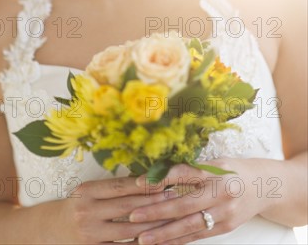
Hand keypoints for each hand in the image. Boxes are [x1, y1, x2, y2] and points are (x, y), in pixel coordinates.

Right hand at [59, 175, 176, 243]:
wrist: (51, 229)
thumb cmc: (76, 205)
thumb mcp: (88, 190)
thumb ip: (112, 187)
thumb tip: (146, 180)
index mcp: (87, 190)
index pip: (121, 186)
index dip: (144, 185)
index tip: (164, 181)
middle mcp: (87, 211)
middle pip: (127, 207)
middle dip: (153, 203)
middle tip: (175, 198)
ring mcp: (90, 234)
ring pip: (128, 232)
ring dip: (153, 227)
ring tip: (171, 220)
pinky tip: (155, 241)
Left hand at [128, 158, 277, 243]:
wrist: (264, 186)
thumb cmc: (232, 170)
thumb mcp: (213, 162)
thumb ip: (188, 168)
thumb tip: (155, 174)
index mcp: (215, 171)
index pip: (183, 174)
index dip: (160, 179)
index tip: (138, 183)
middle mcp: (221, 193)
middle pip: (183, 205)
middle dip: (156, 212)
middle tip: (133, 216)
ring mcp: (224, 214)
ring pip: (189, 226)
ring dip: (163, 234)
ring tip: (142, 238)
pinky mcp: (225, 228)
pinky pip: (198, 236)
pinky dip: (178, 241)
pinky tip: (162, 244)